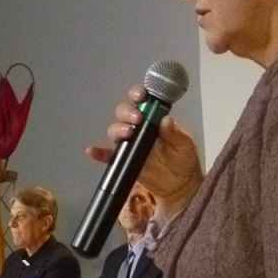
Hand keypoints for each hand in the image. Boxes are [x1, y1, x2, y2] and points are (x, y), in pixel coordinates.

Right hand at [85, 84, 202, 216]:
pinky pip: (108, 155)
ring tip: (128, 133)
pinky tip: (93, 151)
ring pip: (115, 130)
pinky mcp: (124, 160)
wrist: (180, 184)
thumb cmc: (183, 159)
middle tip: (138, 118)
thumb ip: (175, 133)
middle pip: (124, 112)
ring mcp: (130, 143)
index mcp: (153, 117)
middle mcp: (138, 126)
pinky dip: (99, 153)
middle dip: (127, 112)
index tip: (141, 95)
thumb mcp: (184, 144)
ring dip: (118, 129)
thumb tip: (167, 120)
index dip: (138, 94)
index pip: (141, 100)